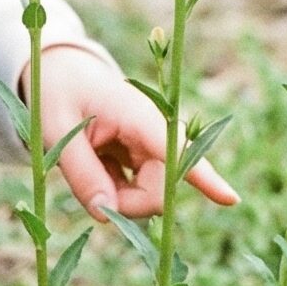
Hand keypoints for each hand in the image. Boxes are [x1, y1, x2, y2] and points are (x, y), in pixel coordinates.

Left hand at [29, 43, 238, 220]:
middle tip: (89, 192)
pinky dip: (115, 190)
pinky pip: (137, 191)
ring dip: (119, 197)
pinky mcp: (143, 158)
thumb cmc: (58, 94)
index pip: (177, 152)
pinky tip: (98, 167)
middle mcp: (154, 133)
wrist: (62, 72)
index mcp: (139, 117)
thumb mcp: (55, 129)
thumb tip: (106, 213)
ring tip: (88, 167)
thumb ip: (80, 171)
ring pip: (150, 195)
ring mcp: (151, 147)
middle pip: (161, 189)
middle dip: (128, 203)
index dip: (204, 178)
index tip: (231, 199)